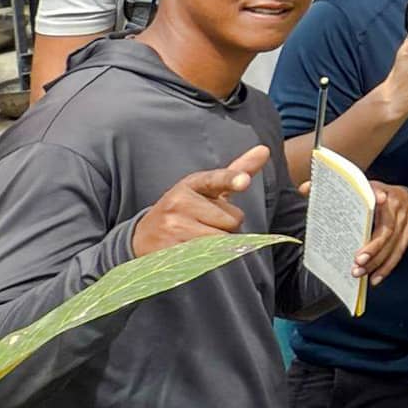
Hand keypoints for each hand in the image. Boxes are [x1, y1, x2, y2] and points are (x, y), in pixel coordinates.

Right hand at [132, 146, 264, 255]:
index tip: (244, 181)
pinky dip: (208, 258)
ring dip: (219, 244)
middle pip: (233, 219)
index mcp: (193, 183)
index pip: (216, 180)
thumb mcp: (206, 189)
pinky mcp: (169, 249)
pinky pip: (208, 256)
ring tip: (196, 237)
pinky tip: (190, 251)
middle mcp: (180, 201)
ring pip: (223, 239)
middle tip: (204, 224)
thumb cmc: (185, 210)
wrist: (143, 236)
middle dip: (226, 226)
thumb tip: (264, 149)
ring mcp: (172, 225)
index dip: (232, 180)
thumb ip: (236, 172)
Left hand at [355, 183, 407, 282]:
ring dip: (379, 264)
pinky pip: (399, 252)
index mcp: (389, 197)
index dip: (375, 236)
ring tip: (364, 274)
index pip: (383, 219)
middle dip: (373, 253)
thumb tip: (368, 200)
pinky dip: (388, 267)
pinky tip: (377, 277)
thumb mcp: (370, 187)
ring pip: (395, 247)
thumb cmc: (380, 192)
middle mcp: (400, 210)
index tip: (362, 249)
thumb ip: (366, 194)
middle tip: (357, 265)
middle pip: (388, 235)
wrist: (405, 194)